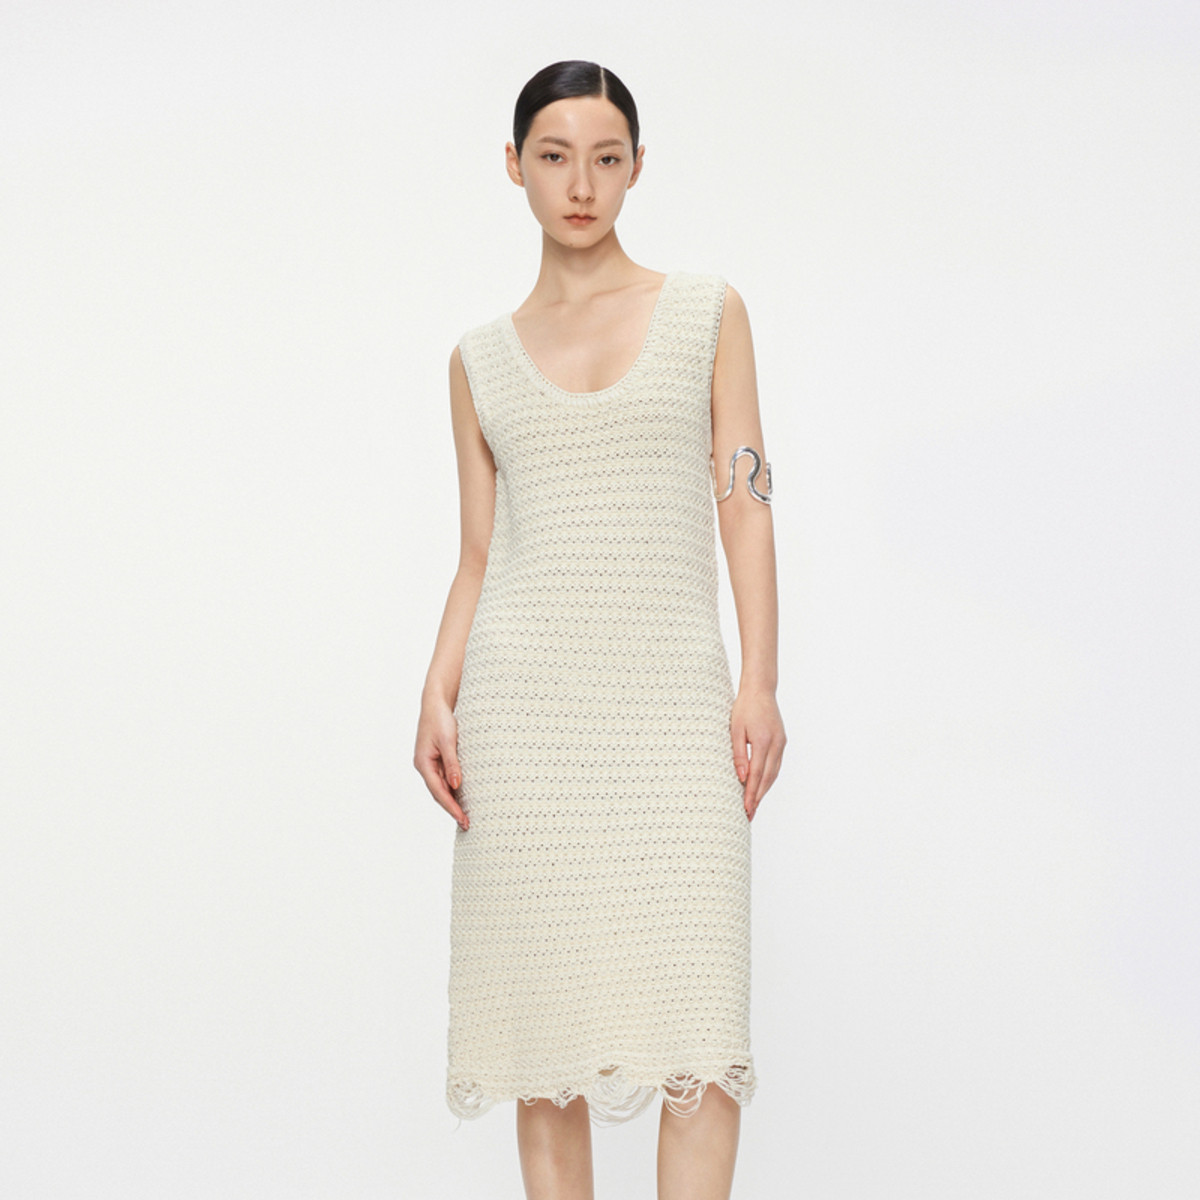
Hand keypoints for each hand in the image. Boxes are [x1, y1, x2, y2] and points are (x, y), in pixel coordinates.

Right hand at [414, 697, 468, 830]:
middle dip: (452, 809)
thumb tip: (456, 786)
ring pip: (441, 788)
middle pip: (438, 793)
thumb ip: (452, 764)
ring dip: (452, 801)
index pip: (438, 791)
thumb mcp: (448, 741)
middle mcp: (424, 766)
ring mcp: (429, 763)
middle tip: (467, 824)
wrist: (435, 702)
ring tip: (465, 816)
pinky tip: (462, 796)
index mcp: (423, 763)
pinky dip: (452, 789)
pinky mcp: (435, 759)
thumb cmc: (440, 719)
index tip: (462, 819)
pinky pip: (444, 779)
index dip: (451, 807)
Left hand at [730, 686, 784, 820]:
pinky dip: (768, 778)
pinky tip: (761, 786)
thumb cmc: (744, 708)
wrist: (760, 690)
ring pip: (774, 773)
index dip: (751, 794)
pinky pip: (776, 765)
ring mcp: (781, 744)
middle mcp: (776, 745)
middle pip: (767, 778)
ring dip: (764, 790)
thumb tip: (741, 778)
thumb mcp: (735, 730)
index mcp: (763, 742)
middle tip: (749, 815)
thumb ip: (739, 755)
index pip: (756, 775)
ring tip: (754, 805)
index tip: (746, 809)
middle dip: (758, 798)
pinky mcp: (782, 742)